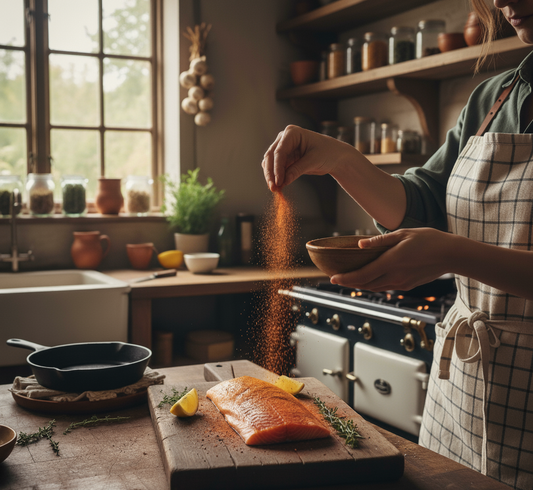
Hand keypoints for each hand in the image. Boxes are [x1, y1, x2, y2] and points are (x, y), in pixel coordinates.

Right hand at [261, 125, 355, 190]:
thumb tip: (283, 181)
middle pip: (270, 157)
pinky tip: (279, 187)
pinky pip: (276, 169)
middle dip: (271, 173)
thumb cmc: (328, 153)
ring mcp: (283, 148)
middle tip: (273, 187)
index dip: (277, 167)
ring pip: (270, 163)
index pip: (279, 151)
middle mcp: (284, 139)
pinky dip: (276, 178)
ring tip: (275, 189)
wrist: (335, 157)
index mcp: (292, 133)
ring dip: (271, 176)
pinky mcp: (285, 159)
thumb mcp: (314, 161)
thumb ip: (297, 170)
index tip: (278, 181)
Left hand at [330, 228, 452, 290]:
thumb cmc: (428, 240)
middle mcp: (394, 277)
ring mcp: (401, 283)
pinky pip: (386, 287)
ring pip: (375, 287)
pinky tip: (370, 278)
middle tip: (337, 278)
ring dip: (361, 284)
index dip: (346, 278)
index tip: (333, 278)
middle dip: (350, 282)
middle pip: (366, 284)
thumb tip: (360, 244)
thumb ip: (380, 241)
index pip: (362, 275)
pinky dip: (374, 283)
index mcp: (391, 263)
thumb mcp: (403, 234)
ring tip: (350, 279)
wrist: (451, 255)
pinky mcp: (408, 285)